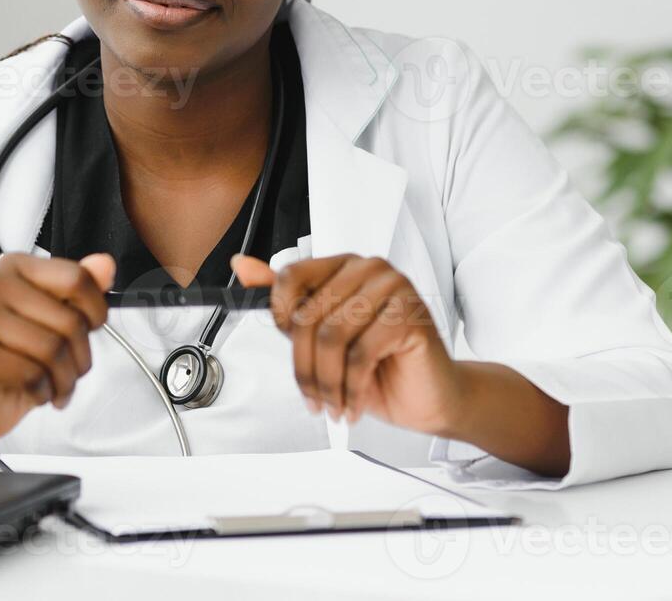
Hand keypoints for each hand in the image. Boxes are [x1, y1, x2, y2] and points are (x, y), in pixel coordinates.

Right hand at [0, 251, 115, 440]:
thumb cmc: (16, 355)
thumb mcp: (54, 319)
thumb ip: (79, 289)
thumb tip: (105, 265)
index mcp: (14, 266)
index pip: (77, 278)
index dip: (96, 311)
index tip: (90, 329)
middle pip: (69, 320)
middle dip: (81, 358)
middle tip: (72, 372)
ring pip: (51, 350)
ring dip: (64, 380)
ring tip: (57, 386)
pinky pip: (29, 374)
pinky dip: (43, 391)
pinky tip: (36, 392)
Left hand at [230, 253, 458, 432]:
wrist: (429, 397)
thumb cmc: (378, 367)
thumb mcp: (321, 338)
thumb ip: (287, 303)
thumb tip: (242, 265)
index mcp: (344, 265)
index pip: (291, 276)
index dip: (281, 317)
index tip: (291, 348)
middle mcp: (369, 268)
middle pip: (309, 316)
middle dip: (305, 368)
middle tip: (313, 399)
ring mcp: (394, 287)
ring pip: (332, 337)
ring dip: (327, 384)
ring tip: (334, 406)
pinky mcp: (409, 315)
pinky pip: (360, 354)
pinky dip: (352, 389)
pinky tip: (355, 405)